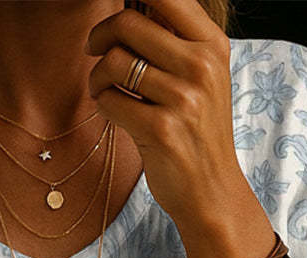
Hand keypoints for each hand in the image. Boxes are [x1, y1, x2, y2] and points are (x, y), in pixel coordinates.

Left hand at [85, 0, 245, 237]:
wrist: (211, 191)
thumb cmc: (198, 132)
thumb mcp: (202, 78)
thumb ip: (174, 41)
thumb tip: (131, 6)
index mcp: (212, 45)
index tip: (115, 16)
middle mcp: (202, 67)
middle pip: (128, 24)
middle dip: (100, 36)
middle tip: (94, 50)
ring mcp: (183, 99)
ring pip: (114, 62)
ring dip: (97, 76)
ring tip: (103, 89)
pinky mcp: (161, 130)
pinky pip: (110, 100)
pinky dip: (102, 104)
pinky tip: (112, 111)